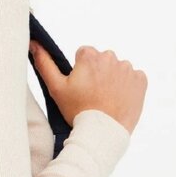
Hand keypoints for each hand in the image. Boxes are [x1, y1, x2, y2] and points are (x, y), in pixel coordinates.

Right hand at [29, 42, 146, 134]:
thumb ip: (44, 63)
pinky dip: (127, 87)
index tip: (80, 86)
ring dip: (112, 79)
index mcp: (90, 55)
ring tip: (105, 99)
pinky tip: (119, 99)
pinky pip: (133, 78)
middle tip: (92, 94)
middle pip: (101, 61)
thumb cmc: (78, 110)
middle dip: (97, 73)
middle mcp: (111, 57)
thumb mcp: (56, 88)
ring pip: (117, 69)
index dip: (80, 71)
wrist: (103, 132)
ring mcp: (128, 69)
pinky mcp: (141, 80)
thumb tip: (35, 43)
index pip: (84, 55)